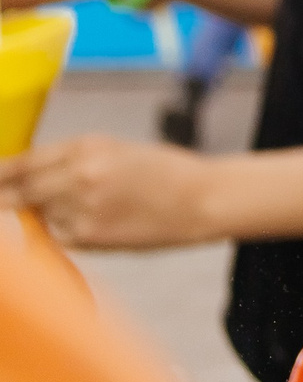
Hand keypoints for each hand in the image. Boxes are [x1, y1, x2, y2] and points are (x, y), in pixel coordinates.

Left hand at [0, 135, 217, 248]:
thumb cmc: (165, 172)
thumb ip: (72, 160)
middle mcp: (79, 173)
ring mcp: (81, 206)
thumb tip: (28, 174)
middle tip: (4, 201)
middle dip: (7, 198)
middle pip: (19, 192)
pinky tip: (98, 222)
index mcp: (87, 146)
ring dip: (47, 213)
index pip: (22, 163)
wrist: (202, 200)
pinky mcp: (88, 235)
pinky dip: (67, 230)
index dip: (1, 174)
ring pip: (40, 214)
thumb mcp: (117, 150)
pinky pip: (59, 234)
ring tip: (90, 206)